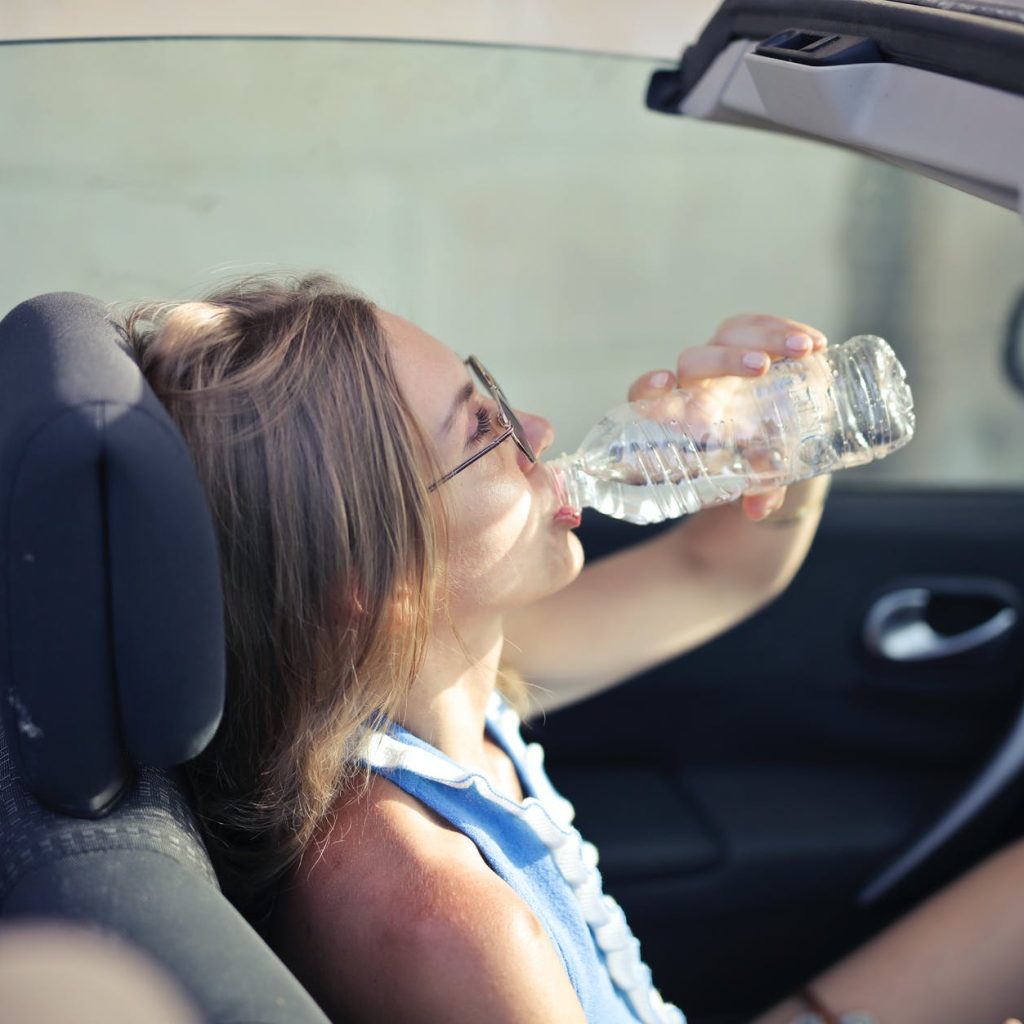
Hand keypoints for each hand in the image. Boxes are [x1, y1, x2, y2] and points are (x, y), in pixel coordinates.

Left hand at [627, 314, 827, 519]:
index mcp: (681, 415)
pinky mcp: (751, 341)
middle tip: (761, 368)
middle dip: (726, 360)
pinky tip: (815, 343)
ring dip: (766, 338)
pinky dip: (786, 329)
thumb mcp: (752, 478)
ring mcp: (723, 357)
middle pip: (694, 360)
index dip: (649, 387)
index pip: (647, 395)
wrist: (772, 442)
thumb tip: (757, 509)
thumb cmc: (746, 462)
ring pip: (730, 334)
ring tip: (804, 350)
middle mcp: (696, 382)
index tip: (663, 381)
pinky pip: (760, 326)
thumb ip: (757, 491)